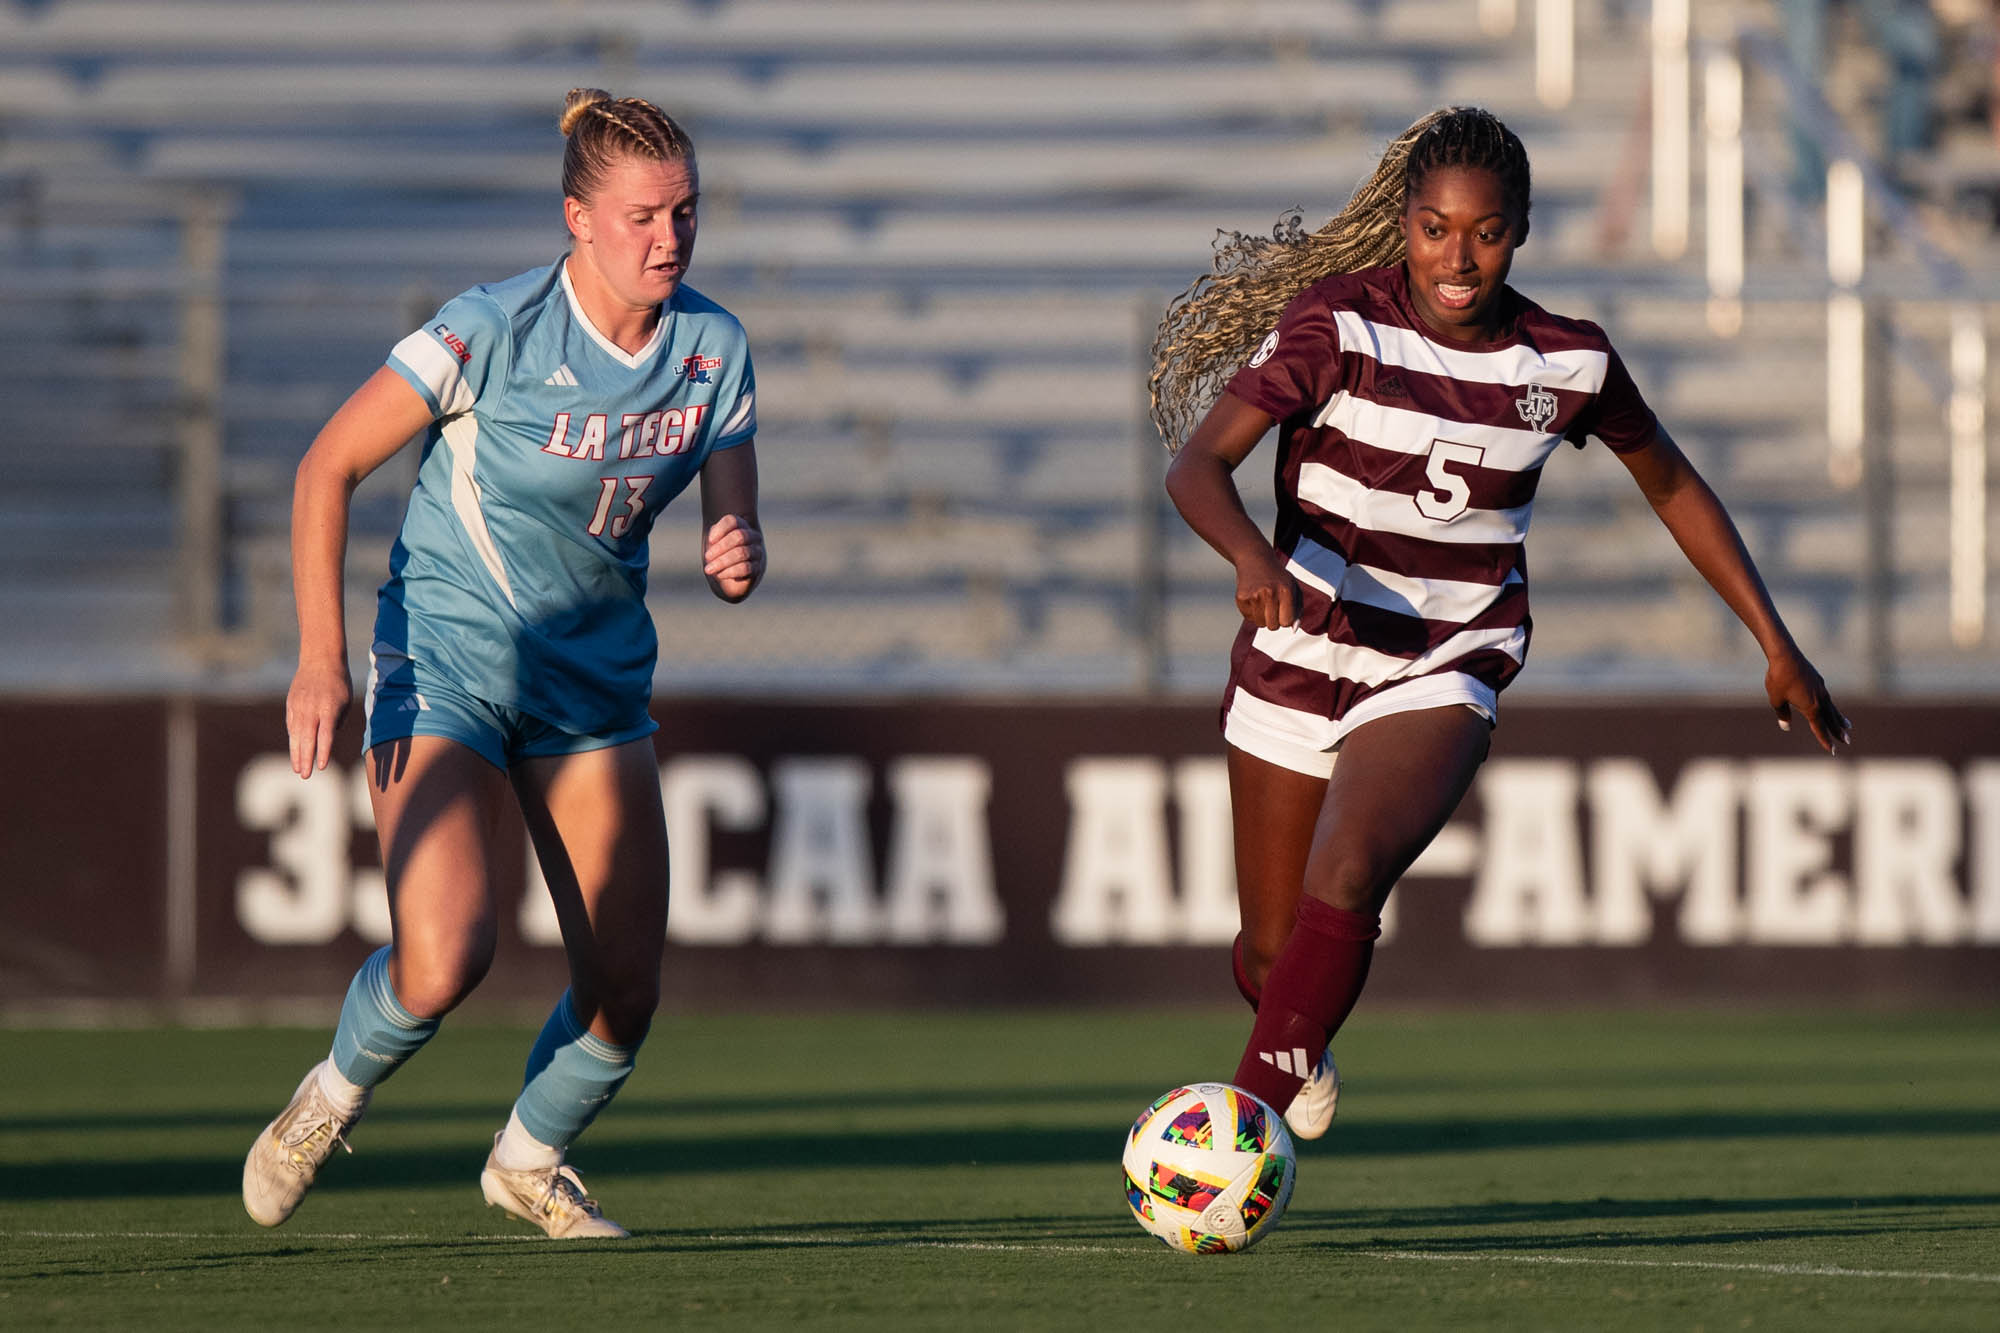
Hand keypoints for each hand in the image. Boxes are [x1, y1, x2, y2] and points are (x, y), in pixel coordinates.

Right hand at [286, 656, 351, 777]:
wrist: (320, 660)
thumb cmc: (338, 683)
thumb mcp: (346, 702)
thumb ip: (337, 722)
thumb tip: (327, 740)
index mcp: (329, 709)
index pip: (325, 735)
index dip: (323, 752)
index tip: (321, 767)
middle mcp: (312, 709)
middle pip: (308, 738)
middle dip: (306, 758)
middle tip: (305, 776)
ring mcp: (299, 707)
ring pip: (296, 734)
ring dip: (296, 753)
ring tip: (298, 769)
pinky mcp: (291, 705)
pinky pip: (291, 725)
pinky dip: (293, 739)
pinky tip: (295, 751)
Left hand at [703, 513, 764, 601]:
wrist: (729, 576)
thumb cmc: (719, 555)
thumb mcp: (713, 543)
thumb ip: (714, 537)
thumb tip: (714, 541)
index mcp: (741, 525)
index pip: (732, 521)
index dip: (720, 529)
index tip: (710, 540)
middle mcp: (752, 536)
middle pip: (739, 536)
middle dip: (720, 547)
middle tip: (707, 557)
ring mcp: (757, 552)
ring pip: (741, 552)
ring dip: (722, 561)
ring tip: (709, 569)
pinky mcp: (757, 568)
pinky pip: (745, 568)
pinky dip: (730, 571)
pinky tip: (720, 574)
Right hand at [1234, 544, 1301, 630]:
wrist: (1255, 559)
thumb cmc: (1278, 577)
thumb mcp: (1293, 588)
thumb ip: (1298, 609)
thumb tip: (1294, 630)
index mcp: (1285, 591)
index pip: (1286, 622)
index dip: (1285, 619)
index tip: (1283, 610)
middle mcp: (1270, 593)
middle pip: (1273, 626)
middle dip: (1274, 620)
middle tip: (1272, 606)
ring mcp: (1254, 595)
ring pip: (1260, 624)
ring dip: (1262, 617)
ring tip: (1263, 601)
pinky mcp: (1241, 598)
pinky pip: (1248, 618)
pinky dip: (1252, 612)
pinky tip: (1253, 598)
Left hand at [1765, 647, 1851, 754]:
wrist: (1785, 655)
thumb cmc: (1779, 679)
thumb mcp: (1777, 700)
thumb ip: (1783, 714)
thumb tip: (1786, 727)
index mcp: (1811, 707)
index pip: (1820, 728)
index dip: (1825, 740)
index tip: (1833, 751)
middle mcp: (1820, 699)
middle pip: (1831, 719)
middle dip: (1838, 731)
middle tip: (1847, 741)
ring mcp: (1821, 689)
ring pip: (1832, 707)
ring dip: (1838, 718)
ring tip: (1847, 726)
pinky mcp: (1818, 681)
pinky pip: (1826, 698)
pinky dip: (1830, 706)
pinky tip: (1828, 706)